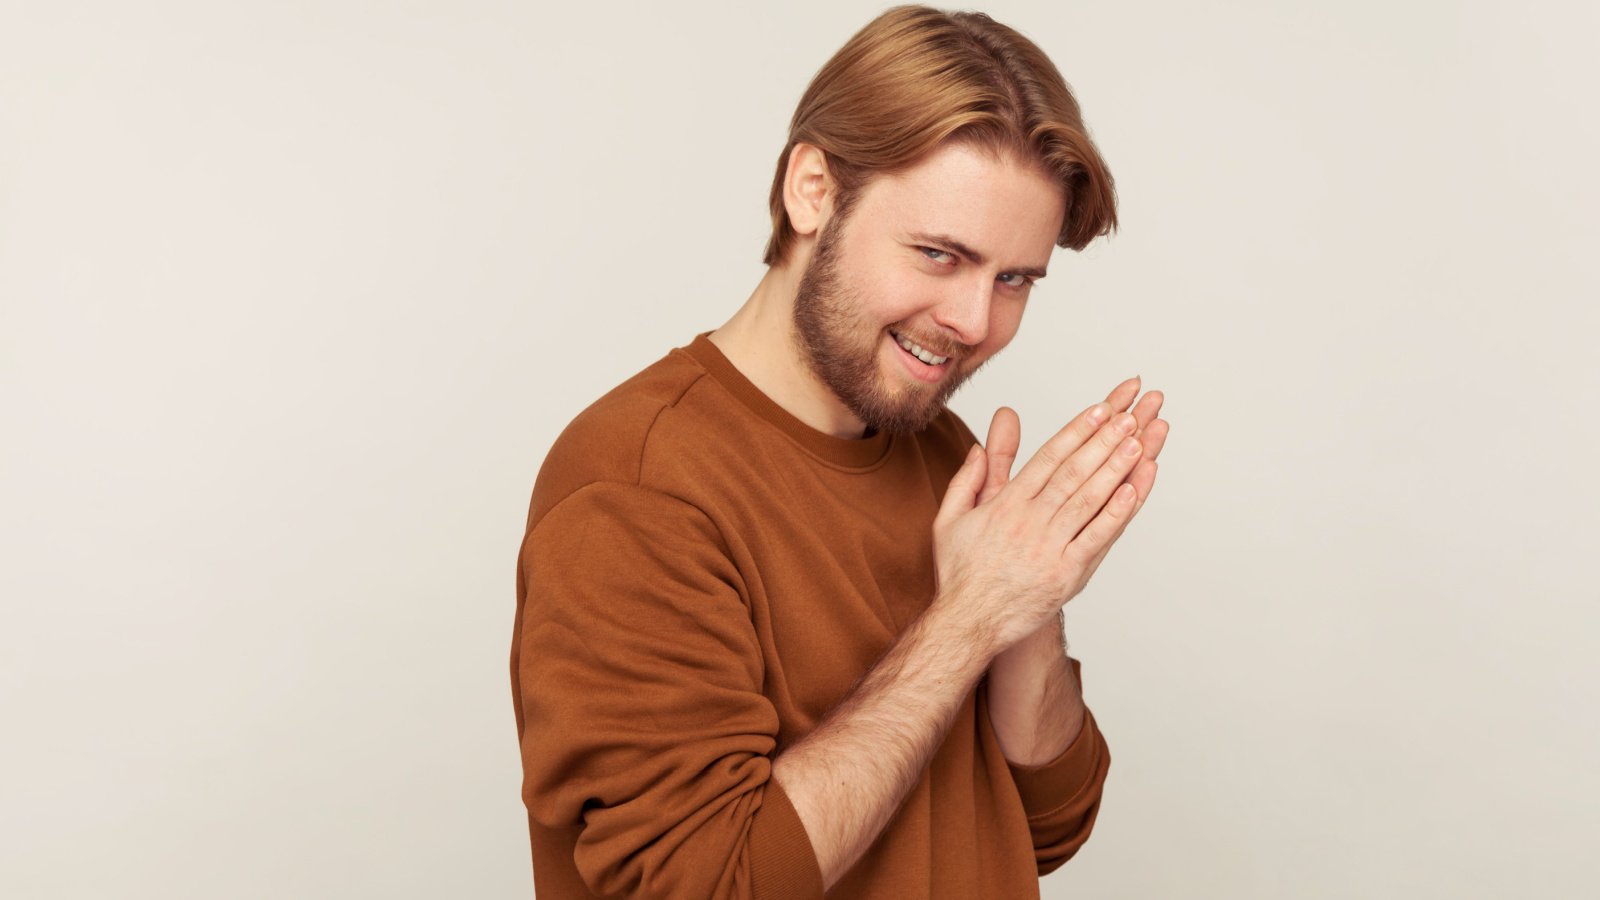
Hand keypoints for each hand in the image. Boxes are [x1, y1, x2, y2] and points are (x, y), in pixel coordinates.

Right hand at [931, 378, 1168, 654]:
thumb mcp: (950, 519)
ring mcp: (1050, 548)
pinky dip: (1116, 514)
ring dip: (1116, 468)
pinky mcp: (1066, 575)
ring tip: (1140, 440)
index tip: (1101, 409)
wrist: (968, 624)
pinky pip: (1095, 539)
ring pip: (1088, 499)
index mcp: (1005, 505)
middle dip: (1103, 440)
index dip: (1077, 430)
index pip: (1048, 458)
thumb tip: (978, 446)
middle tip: (1130, 415)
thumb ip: (967, 480)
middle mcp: (1029, 521)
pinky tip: (1133, 491)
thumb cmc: (960, 573)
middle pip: (1073, 472)